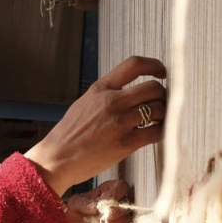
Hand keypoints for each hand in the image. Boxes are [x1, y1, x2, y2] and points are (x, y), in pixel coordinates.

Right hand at [25, 56, 166, 195]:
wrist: (57, 158)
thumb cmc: (70, 134)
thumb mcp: (85, 103)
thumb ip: (106, 94)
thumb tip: (128, 92)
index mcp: (101, 88)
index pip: (133, 65)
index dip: (154, 65)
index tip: (161, 72)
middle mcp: (112, 101)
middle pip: (153, 88)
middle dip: (162, 95)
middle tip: (162, 104)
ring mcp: (120, 122)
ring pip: (158, 109)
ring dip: (164, 114)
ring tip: (159, 120)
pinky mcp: (126, 143)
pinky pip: (156, 132)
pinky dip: (162, 131)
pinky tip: (156, 133)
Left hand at [65, 180, 130, 222]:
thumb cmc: (75, 211)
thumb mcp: (74, 203)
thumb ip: (83, 202)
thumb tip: (96, 207)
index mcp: (107, 190)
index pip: (122, 187)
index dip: (114, 196)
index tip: (101, 204)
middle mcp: (117, 201)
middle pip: (127, 204)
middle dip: (112, 213)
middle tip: (100, 216)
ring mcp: (120, 216)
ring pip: (126, 219)